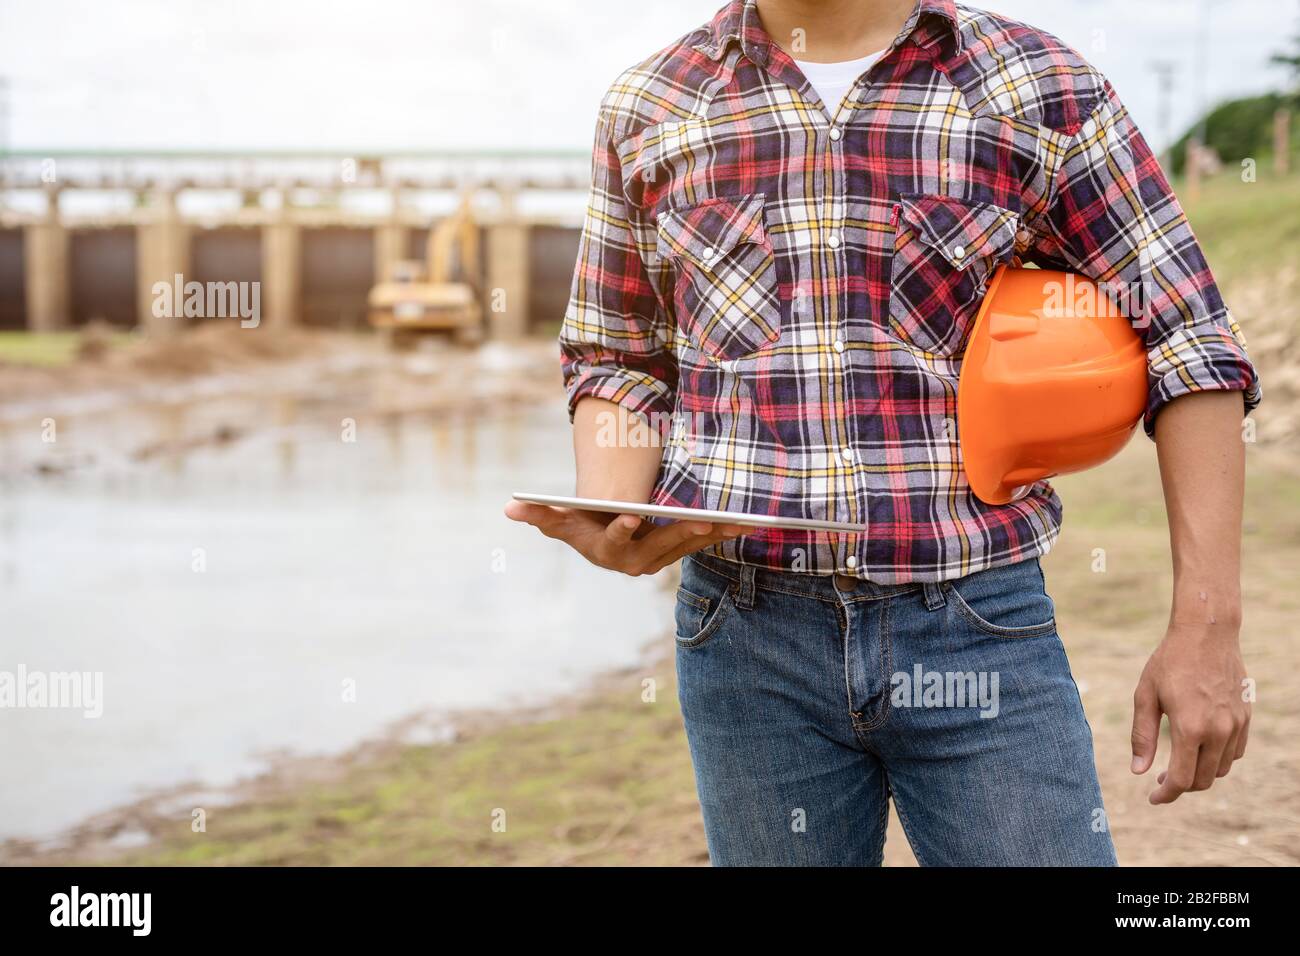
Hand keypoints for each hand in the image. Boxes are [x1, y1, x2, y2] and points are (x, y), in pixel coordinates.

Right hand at [504, 502, 754, 575]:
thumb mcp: (558, 519)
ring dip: (712, 534)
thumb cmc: (579, 524)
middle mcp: (635, 562)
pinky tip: (744, 523)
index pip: (616, 540)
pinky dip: (721, 533)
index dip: (624, 528)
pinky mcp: (677, 553)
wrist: (601, 540)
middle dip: (683, 530)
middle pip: (662, 544)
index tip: (633, 513)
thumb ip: (538, 514)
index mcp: (606, 551)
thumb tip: (510, 507)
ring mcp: (659, 559)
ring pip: (687, 545)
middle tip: (704, 517)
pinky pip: (701, 543)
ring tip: (735, 521)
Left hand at [1130, 621, 1249, 803]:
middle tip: (1161, 780)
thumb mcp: (1145, 696)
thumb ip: (1142, 736)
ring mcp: (1236, 725)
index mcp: (1190, 727)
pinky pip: (1235, 753)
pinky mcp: (1245, 717)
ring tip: (1178, 764)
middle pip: (1202, 780)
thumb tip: (1138, 771)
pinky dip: (1218, 760)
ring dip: (1200, 774)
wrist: (1207, 634)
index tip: (1153, 799)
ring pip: (1221, 769)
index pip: (1181, 779)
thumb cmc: (1169, 662)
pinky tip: (1200, 750)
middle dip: (1181, 786)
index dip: (1166, 794)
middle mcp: (1218, 731)